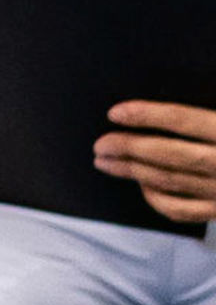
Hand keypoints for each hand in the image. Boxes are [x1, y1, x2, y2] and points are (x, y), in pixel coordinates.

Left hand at [100, 101, 215, 226]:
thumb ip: (211, 108)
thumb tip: (185, 93)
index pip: (184, 120)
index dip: (147, 115)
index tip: (115, 112)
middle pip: (170, 155)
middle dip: (129, 148)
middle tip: (99, 144)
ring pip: (171, 182)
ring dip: (133, 172)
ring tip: (105, 162)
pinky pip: (184, 211)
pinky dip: (158, 200)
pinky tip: (141, 187)